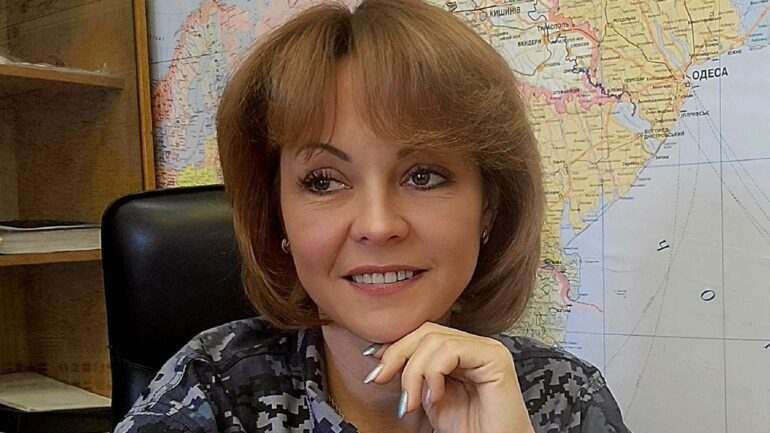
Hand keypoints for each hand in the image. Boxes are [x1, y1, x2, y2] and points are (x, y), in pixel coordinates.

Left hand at [363, 322, 534, 432]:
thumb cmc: (467, 430)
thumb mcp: (427, 396)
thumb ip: (413, 374)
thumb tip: (379, 354)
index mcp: (462, 351)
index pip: (422, 333)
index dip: (394, 347)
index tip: (374, 369)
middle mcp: (476, 345)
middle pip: (426, 331)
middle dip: (397, 354)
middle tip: (380, 380)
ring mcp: (487, 349)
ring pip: (435, 339)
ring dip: (413, 372)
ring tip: (411, 402)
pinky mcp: (495, 358)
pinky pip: (451, 350)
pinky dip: (433, 373)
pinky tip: (434, 397)